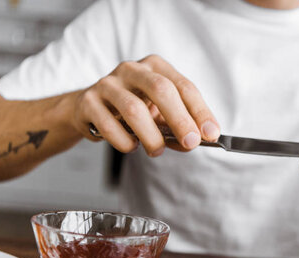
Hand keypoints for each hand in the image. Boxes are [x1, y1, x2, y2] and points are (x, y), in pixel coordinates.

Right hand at [70, 54, 219, 155]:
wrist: (89, 109)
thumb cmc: (133, 110)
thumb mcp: (160, 113)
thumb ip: (179, 125)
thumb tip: (197, 140)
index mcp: (155, 67)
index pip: (184, 87)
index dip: (200, 111)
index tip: (211, 134)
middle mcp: (132, 70)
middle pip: (161, 90)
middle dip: (180, 119)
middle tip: (190, 143)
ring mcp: (108, 84)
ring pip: (134, 109)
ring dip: (151, 135)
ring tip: (156, 149)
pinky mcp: (88, 101)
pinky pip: (108, 125)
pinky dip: (124, 141)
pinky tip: (131, 146)